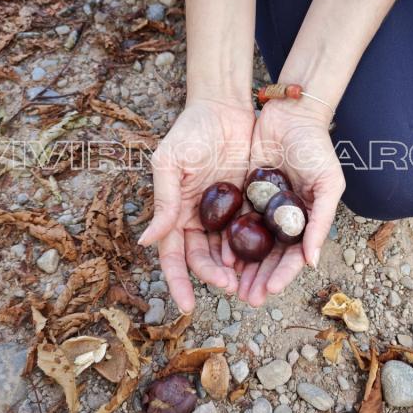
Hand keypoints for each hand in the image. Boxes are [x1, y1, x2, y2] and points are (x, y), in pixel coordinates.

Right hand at [138, 98, 254, 313]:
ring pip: (229, 252)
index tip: (186, 306)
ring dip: (237, 272)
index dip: (178, 282)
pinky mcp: (248, 205)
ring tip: (250, 286)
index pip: (174, 256)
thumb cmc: (191, 131)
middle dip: (214, 277)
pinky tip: (266, 262)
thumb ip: (164, 201)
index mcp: (176, 213)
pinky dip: (256, 250)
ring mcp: (225, 214)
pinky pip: (252, 233)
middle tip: (231, 287)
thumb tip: (146, 241)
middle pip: (204, 259)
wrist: (225, 106)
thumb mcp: (171, 163)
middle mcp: (199, 219)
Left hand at [238, 98, 344, 305]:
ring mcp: (261, 209)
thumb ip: (321, 222)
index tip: (270, 291)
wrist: (290, 114)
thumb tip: (312, 263)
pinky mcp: (243, 195)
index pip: (294, 256)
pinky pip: (234, 223)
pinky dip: (228, 241)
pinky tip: (219, 256)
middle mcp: (282, 220)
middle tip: (248, 298)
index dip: (282, 275)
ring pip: (251, 246)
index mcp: (305, 220)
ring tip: (231, 286)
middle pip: (269, 258)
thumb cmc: (316, 148)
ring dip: (242, 267)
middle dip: (259, 279)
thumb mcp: (328, 184)